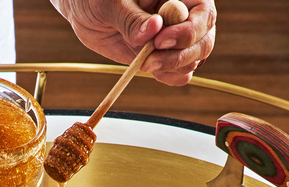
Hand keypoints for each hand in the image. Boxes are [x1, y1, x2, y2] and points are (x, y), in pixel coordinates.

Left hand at [52, 0, 215, 85]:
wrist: (85, 8)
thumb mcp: (111, 3)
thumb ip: (132, 18)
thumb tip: (154, 28)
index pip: (203, 14)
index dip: (187, 31)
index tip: (160, 41)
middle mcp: (183, 15)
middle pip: (203, 41)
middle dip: (180, 56)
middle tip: (148, 61)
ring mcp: (176, 37)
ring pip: (194, 59)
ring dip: (171, 68)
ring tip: (143, 62)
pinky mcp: (164, 55)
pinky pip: (180, 73)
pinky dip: (169, 77)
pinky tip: (149, 69)